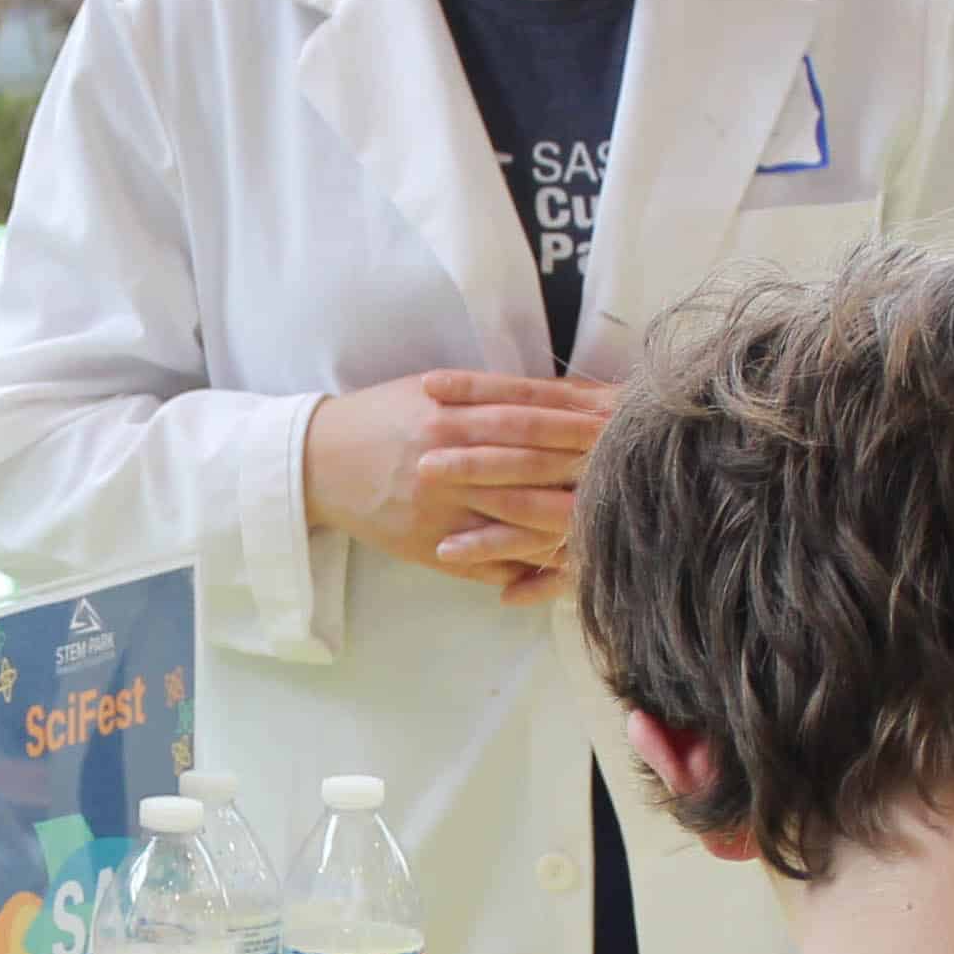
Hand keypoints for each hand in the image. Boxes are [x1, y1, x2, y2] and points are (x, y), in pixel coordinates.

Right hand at [302, 368, 614, 590]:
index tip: (621, 416)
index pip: (530, 413)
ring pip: (520, 515)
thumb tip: (572, 398)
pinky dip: (529, 561)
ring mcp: (440, 506)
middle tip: (635, 463)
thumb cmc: (384, 419)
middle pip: (534, 462)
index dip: (579, 416)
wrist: (319, 462)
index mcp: (450, 414)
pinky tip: (564, 559)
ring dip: (569, 516)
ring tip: (612, 513)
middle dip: (587, 462)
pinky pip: (491, 559)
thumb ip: (498, 395)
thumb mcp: (436, 392)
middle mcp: (447, 458)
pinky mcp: (431, 544)